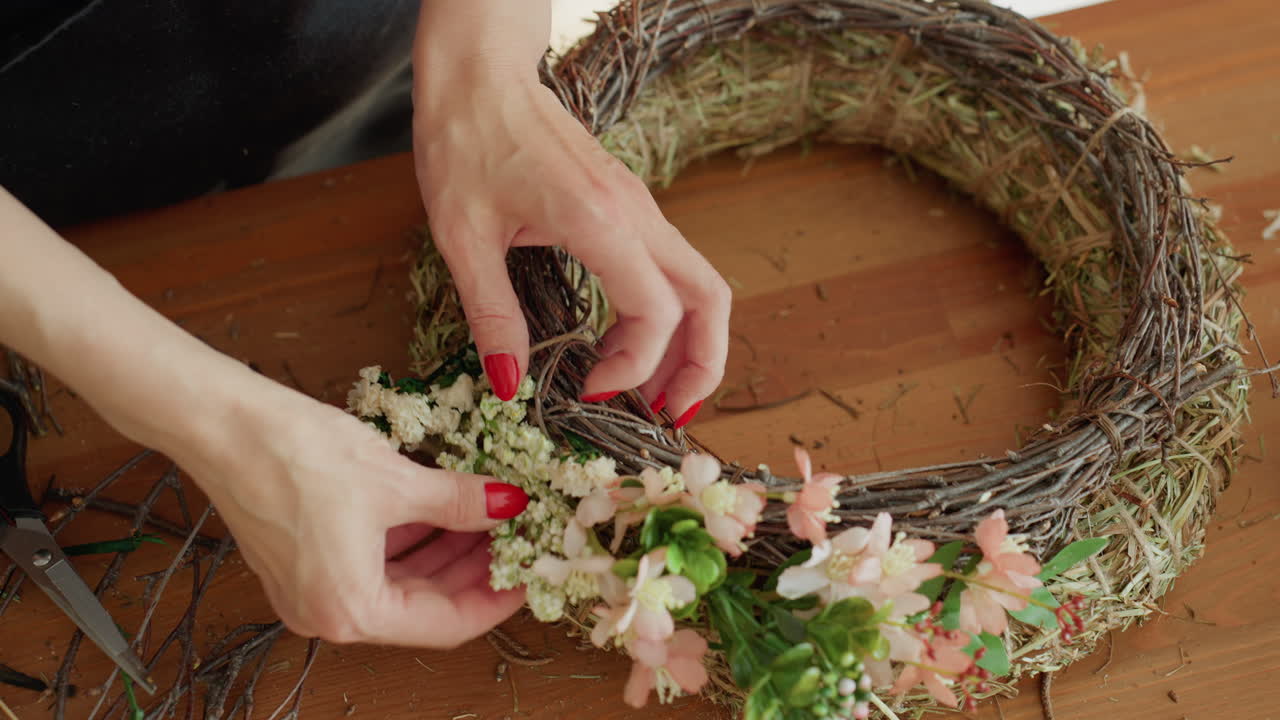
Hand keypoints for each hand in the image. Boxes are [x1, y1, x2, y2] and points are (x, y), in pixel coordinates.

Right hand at [178, 385, 528, 647]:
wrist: (222, 422)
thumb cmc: (296, 454)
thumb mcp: (397, 481)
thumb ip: (461, 503)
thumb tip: (510, 505)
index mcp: (351, 610)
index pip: (446, 624)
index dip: (496, 599)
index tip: (529, 574)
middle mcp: (326, 614)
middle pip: (422, 608)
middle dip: (472, 571)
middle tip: (515, 537)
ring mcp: (309, 590)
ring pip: (399, 585)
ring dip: (444, 554)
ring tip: (487, 517)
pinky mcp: (300, 561)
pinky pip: (371, 564)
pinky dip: (410, 542)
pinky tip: (442, 510)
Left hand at [412, 64, 731, 425]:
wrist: (478, 75)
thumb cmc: (464, 142)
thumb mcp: (462, 237)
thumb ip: (492, 314)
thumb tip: (509, 385)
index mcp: (599, 220)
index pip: (655, 310)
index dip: (634, 365)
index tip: (590, 392)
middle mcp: (635, 213)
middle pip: (710, 296)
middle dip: (702, 364)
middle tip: (670, 416)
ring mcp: (639, 206)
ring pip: (699, 282)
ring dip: (691, 343)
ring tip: (656, 393)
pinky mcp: (630, 205)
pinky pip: (671, 268)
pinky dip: (669, 315)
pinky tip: (627, 342)